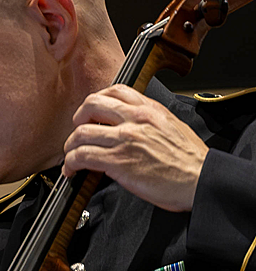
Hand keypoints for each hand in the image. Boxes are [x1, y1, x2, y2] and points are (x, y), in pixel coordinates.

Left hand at [62, 84, 206, 211]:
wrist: (200, 180)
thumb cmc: (190, 160)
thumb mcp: (172, 127)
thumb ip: (149, 121)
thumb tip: (128, 125)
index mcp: (150, 110)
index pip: (116, 91)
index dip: (96, 101)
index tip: (91, 113)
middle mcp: (136, 120)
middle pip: (91, 104)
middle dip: (78, 118)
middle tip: (77, 132)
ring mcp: (125, 139)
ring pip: (81, 133)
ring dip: (70, 146)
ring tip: (71, 156)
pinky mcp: (118, 161)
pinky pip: (82, 156)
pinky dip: (70, 163)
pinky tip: (72, 170)